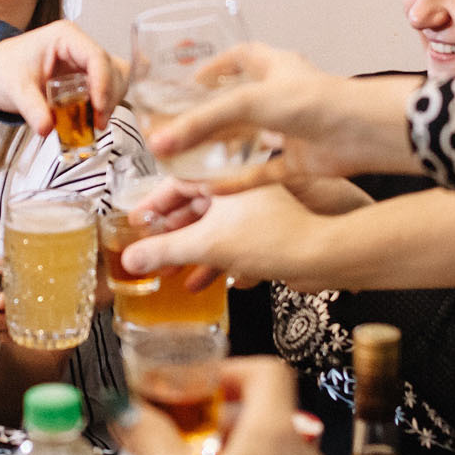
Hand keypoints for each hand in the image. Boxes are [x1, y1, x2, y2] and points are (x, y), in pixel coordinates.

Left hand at [0, 20, 124, 135]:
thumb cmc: (3, 68)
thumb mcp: (14, 87)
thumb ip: (31, 107)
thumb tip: (46, 129)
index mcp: (65, 37)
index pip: (96, 56)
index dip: (103, 83)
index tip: (99, 109)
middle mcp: (80, 46)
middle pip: (112, 69)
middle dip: (108, 97)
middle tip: (97, 124)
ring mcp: (85, 61)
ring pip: (115, 79)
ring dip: (109, 102)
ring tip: (94, 124)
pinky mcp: (86, 76)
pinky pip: (107, 89)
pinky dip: (104, 105)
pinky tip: (93, 120)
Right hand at [117, 358, 325, 454]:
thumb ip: (151, 436)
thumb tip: (129, 410)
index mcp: (274, 434)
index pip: (267, 372)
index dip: (230, 371)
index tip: (197, 389)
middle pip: (268, 409)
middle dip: (223, 413)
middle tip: (185, 432)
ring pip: (275, 444)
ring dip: (235, 446)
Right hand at [121, 183, 324, 287]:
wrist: (323, 256)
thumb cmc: (273, 236)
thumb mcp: (207, 244)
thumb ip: (164, 250)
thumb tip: (130, 258)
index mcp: (223, 171)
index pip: (177, 179)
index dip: (154, 203)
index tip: (137, 221)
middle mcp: (240, 183)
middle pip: (194, 206)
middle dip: (170, 234)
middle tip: (149, 252)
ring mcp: (257, 207)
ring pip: (214, 227)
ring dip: (192, 252)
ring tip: (172, 274)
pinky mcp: (272, 228)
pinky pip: (236, 241)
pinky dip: (219, 259)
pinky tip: (209, 283)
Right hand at [145, 44, 421, 183]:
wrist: (363, 132)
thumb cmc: (315, 101)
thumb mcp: (248, 102)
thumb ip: (201, 122)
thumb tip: (159, 144)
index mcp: (274, 68)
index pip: (239, 58)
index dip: (214, 66)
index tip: (187, 81)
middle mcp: (282, 97)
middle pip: (237, 105)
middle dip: (209, 118)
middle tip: (177, 130)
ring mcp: (292, 130)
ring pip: (249, 142)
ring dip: (221, 153)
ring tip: (186, 162)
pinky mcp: (299, 160)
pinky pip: (262, 174)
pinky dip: (238, 182)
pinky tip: (212, 190)